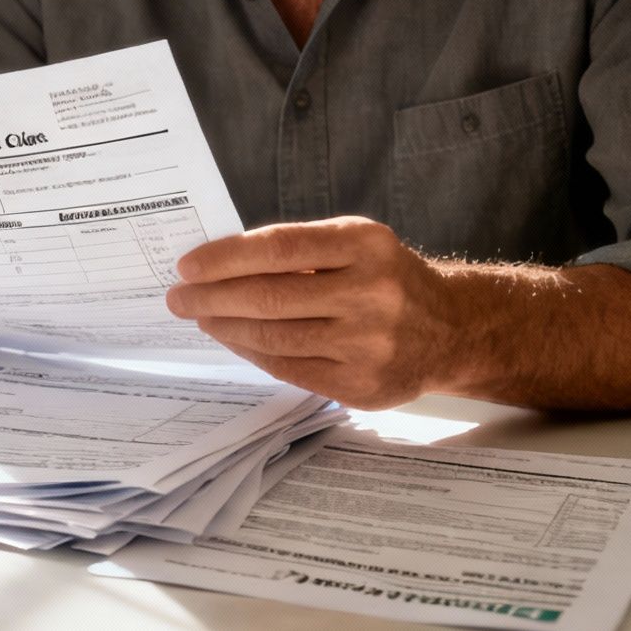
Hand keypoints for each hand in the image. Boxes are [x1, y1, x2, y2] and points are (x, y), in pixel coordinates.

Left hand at [164, 217, 462, 408]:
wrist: (452, 331)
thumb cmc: (386, 279)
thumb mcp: (356, 245)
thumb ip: (298, 250)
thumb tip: (217, 265)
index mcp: (366, 245)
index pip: (279, 249)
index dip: (225, 258)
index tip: (187, 266)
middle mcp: (373, 294)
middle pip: (270, 297)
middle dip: (212, 297)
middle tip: (177, 297)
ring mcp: (370, 345)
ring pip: (274, 338)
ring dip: (225, 327)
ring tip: (200, 317)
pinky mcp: (362, 386)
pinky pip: (288, 369)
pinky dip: (251, 352)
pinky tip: (232, 339)